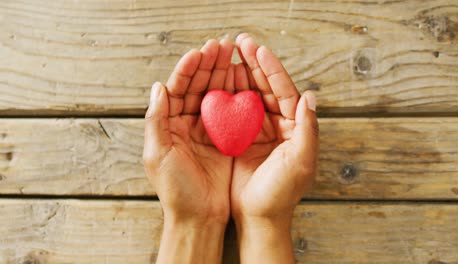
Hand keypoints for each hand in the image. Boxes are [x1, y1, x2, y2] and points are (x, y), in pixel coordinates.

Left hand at [143, 39, 234, 262]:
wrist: (199, 217)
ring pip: (215, 95)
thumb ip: (156, 120)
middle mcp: (186, 124)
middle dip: (209, 65)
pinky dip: (236, 95)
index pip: (177, 89)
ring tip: (233, 54)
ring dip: (222, 74)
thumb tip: (158, 87)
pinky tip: (243, 80)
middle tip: (222, 45)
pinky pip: (231, 112)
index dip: (188, 69)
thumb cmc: (175, 189)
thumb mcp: (157, 154)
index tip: (200, 52)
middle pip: (197, 87)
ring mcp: (207, 131)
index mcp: (168, 125)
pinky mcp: (225, 140)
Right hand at [231, 33, 318, 262]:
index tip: (258, 49)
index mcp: (294, 126)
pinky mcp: (240, 138)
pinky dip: (225, 95)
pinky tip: (216, 81)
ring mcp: (257, 129)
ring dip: (238, 74)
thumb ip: (308, 129)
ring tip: (226, 55)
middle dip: (253, 63)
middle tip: (239, 42)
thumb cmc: (281, 193)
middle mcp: (277, 123)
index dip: (271, 68)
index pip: (284, 90)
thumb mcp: (300, 162)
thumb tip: (311, 96)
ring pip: (248, 94)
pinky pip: (232, 111)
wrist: (259, 216)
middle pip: (265, 86)